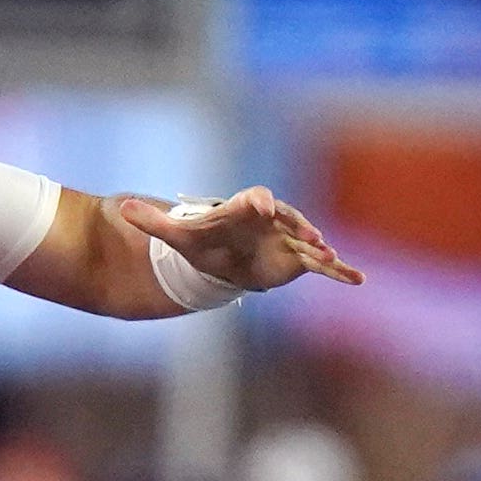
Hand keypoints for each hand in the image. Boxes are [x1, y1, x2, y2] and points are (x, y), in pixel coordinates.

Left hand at [119, 187, 362, 291]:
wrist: (220, 257)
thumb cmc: (203, 242)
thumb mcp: (176, 235)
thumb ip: (153, 221)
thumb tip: (122, 209)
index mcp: (244, 209)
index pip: (253, 200)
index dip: (259, 202)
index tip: (264, 205)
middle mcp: (271, 222)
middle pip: (288, 220)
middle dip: (299, 226)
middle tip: (311, 234)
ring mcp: (287, 240)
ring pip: (307, 243)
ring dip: (321, 250)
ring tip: (335, 259)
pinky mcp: (297, 260)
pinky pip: (321, 265)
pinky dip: (339, 271)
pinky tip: (357, 279)